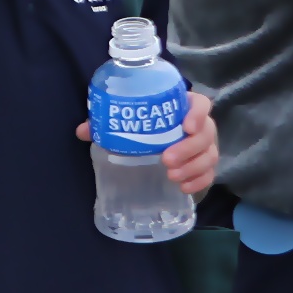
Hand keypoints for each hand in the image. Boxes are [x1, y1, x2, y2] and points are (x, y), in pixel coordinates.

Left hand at [77, 89, 221, 198]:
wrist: (158, 144)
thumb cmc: (144, 127)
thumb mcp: (127, 123)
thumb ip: (106, 124)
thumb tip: (83, 131)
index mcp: (182, 108)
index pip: (199, 104)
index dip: (197, 113)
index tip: (186, 126)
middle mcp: (199, 126)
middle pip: (206, 133)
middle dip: (188, 148)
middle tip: (166, 159)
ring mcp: (205, 146)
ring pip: (209, 155)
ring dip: (193, 167)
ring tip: (172, 176)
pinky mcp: (205, 165)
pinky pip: (209, 174)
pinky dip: (199, 181)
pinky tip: (184, 188)